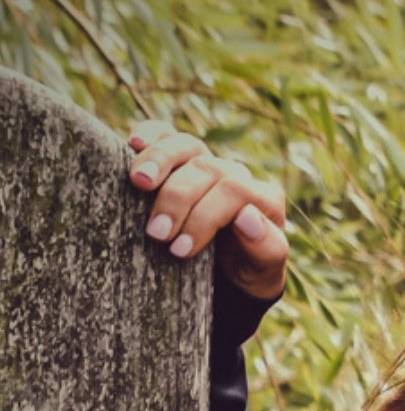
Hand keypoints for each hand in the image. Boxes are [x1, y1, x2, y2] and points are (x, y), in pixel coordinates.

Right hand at [125, 118, 288, 301]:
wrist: (229, 275)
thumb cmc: (246, 274)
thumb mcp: (263, 274)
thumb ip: (266, 249)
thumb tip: (247, 216)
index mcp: (264, 199)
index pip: (235, 191)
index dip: (204, 217)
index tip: (179, 249)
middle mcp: (237, 175)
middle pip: (207, 168)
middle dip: (178, 198)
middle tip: (156, 233)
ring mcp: (207, 163)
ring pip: (186, 145)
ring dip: (159, 160)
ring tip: (138, 182)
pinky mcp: (180, 160)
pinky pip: (166, 135)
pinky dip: (150, 135)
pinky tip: (134, 143)